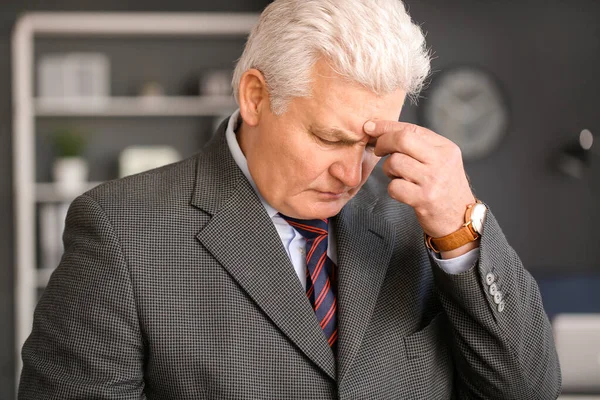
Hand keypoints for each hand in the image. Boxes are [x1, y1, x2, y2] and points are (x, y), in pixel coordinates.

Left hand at [364, 120, 475, 239]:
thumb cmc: (444, 188)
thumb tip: (383, 130)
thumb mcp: (440, 161)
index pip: (411, 128)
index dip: (386, 126)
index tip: (370, 126)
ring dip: (388, 170)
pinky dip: (393, 189)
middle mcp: (441, 161)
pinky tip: (403, 191)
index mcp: (445, 148)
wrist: (460, 219)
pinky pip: (394, 186)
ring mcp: (433, 180)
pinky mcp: (424, 199)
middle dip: (383, 142)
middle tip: (378, 150)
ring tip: (398, 176)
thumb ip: (418, 145)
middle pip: (402, 139)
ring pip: (395, 162)